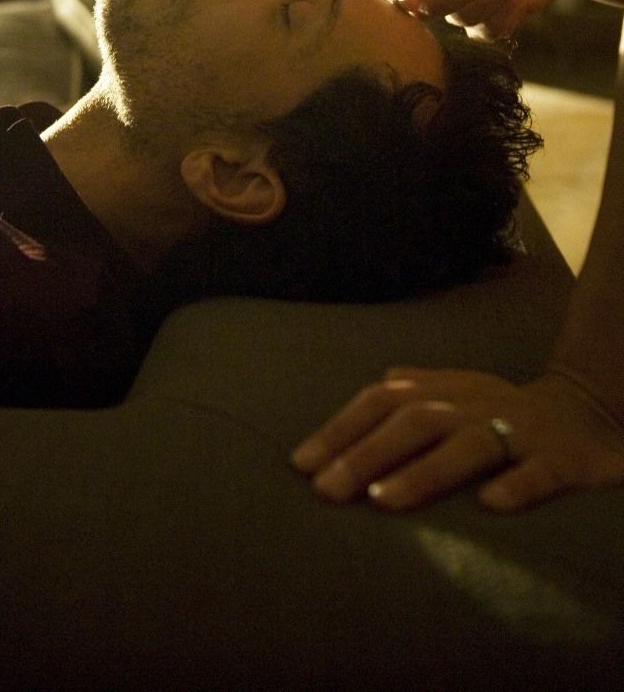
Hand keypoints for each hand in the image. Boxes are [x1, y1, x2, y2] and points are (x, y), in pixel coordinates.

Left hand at [290, 367, 623, 511]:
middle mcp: (479, 403)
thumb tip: (369, 389)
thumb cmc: (507, 412)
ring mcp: (524, 429)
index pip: (384, 398)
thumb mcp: (459, 394)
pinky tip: (489, 507)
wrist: (593, 411)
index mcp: (449, 388)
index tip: (301, 465)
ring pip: (471, 444)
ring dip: (425, 471)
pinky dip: (517, 485)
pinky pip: (541, 471)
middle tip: (327, 491)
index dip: (342, 428)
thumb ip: (414, 391)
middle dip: (367, 453)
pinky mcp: (566, 459)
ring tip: (384, 501)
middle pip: (417, 419)